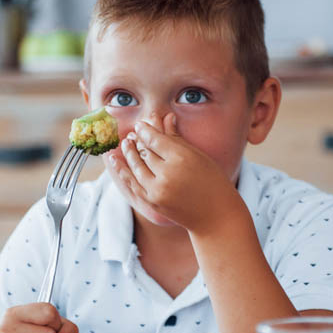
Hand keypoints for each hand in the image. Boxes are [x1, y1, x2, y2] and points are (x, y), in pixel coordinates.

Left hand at [106, 113, 243, 234]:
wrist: (215, 216)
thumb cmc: (212, 182)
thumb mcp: (199, 156)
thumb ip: (178, 139)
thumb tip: (166, 117)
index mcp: (181, 158)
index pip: (155, 140)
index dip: (145, 131)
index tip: (140, 125)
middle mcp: (167, 174)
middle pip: (145, 152)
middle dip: (136, 141)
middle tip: (131, 134)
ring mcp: (158, 190)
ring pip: (136, 167)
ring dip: (128, 154)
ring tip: (125, 144)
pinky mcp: (152, 203)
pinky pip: (133, 184)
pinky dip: (123, 172)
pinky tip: (116, 162)